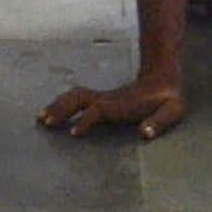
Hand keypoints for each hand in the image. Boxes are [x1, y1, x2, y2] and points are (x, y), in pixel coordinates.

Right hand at [36, 75, 184, 141]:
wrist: (163, 78)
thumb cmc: (167, 99)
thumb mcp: (171, 110)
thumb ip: (159, 122)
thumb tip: (145, 134)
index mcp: (121, 104)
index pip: (98, 111)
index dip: (87, 120)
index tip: (74, 132)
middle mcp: (107, 100)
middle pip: (79, 99)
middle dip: (62, 109)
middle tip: (45, 122)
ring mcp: (103, 98)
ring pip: (75, 96)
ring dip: (57, 105)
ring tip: (40, 118)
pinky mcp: (101, 100)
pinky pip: (77, 98)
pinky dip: (62, 103)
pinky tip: (52, 113)